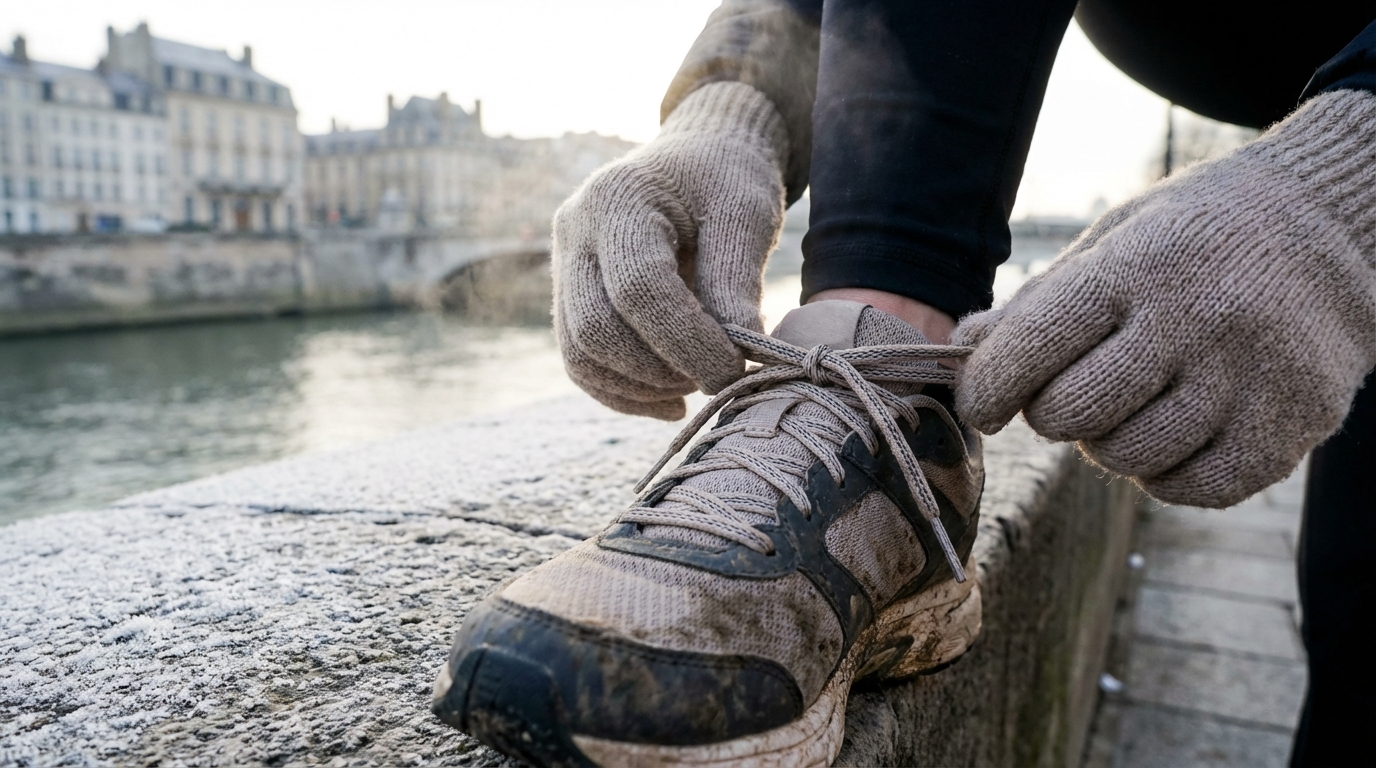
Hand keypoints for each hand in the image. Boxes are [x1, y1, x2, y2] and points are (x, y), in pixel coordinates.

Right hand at [553, 82, 788, 419]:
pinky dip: (624, 393)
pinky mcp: (569, 296)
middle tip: (717, 378)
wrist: (696, 159)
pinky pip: (581, 362)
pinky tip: (671, 400)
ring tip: (695, 385)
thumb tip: (733, 362)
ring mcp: (563, 265)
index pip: (639, 290)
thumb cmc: (725, 180)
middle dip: (660, 372)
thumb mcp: (745, 217)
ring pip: (579, 356)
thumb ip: (735, 284)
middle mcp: (574, 230)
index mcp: (617, 198)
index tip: (735, 370)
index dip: (688, 342)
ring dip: (640, 390)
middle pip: (595, 330)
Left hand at [955, 90, 1375, 506]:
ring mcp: (1253, 374)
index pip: (1035, 345)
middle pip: (1074, 413)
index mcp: (1140, 264)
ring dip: (1107, 444)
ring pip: (1129, 457)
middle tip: (1067, 394)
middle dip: (1050, 414)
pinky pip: (1194, 489)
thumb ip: (1038, 302)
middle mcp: (1199, 318)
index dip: (989, 387)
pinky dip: (1166, 475)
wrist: (1336, 225)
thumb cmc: (1196, 237)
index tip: (980, 403)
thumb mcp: (1114, 241)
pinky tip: (1174, 433)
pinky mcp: (1294, 423)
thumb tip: (963, 350)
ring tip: (1130, 404)